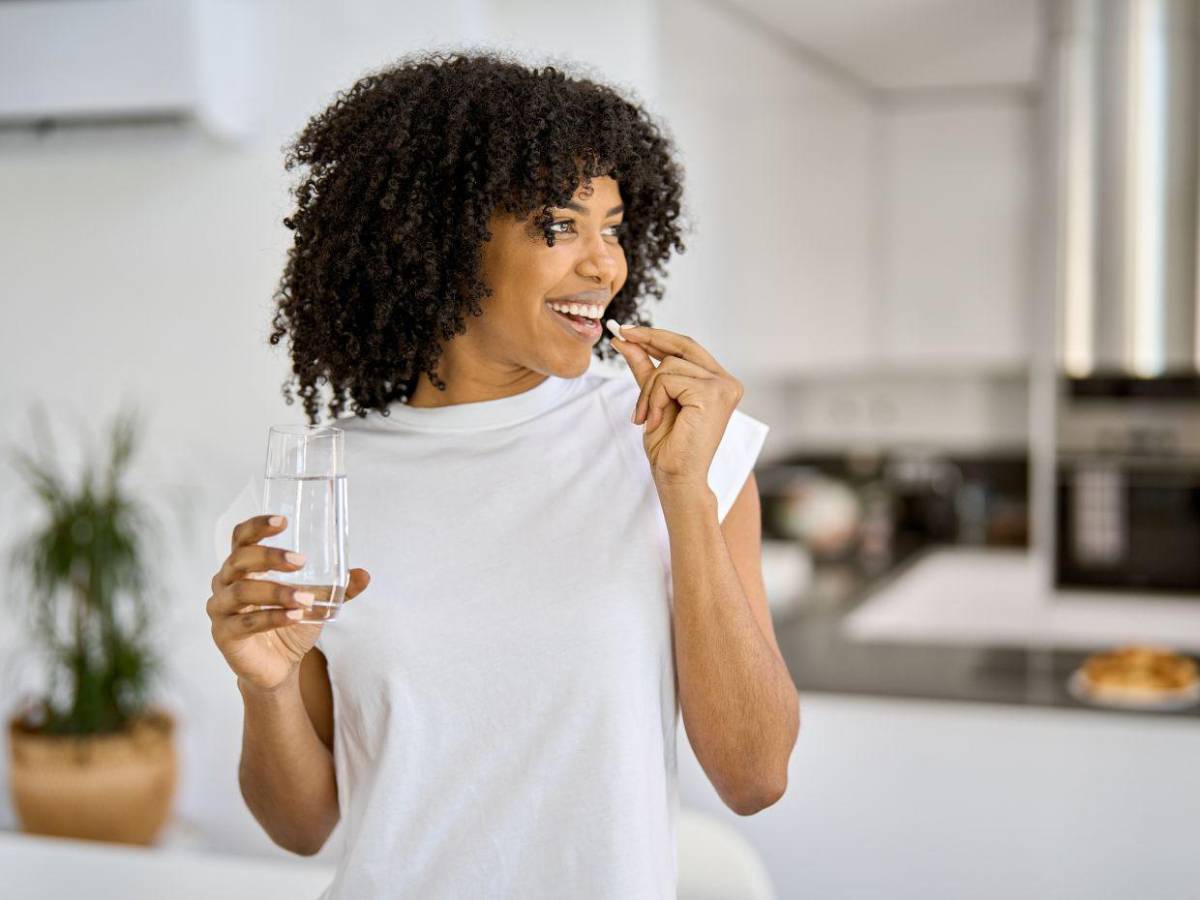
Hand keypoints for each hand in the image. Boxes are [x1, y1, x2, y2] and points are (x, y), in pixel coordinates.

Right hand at [206, 514, 370, 692]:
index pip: (242, 538)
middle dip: (269, 557)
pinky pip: (246, 623)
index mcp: (244, 567)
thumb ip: (339, 588)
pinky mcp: (224, 635)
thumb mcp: (317, 602)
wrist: (279, 665)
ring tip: (305, 598)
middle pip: (239, 560)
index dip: (257, 526)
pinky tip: (294, 616)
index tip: (283, 521)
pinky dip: (272, 617)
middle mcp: (226, 583)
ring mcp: (221, 609)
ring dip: (275, 592)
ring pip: (241, 592)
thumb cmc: (290, 624)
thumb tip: (365, 575)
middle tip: (300, 561)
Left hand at [609, 325, 743, 490]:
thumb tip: (625, 340)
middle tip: (620, 337)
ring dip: (648, 391)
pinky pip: (667, 379)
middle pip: (680, 346)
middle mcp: (727, 381)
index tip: (628, 331)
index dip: (657, 336)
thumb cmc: (670, 446)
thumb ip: (645, 369)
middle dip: (647, 341)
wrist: (677, 477)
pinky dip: (653, 399)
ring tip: (646, 417)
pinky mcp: (712, 394)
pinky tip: (655, 420)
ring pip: (668, 364)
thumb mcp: (654, 399)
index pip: (687, 348)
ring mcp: (723, 386)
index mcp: (718, 382)